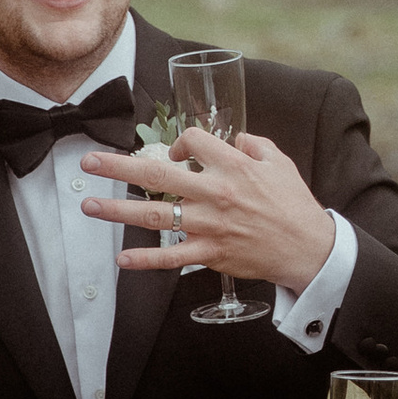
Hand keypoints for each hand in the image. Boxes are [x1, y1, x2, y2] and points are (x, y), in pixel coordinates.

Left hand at [80, 130, 334, 297]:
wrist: (308, 248)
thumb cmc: (295, 205)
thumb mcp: (280, 163)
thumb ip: (254, 145)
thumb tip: (233, 139)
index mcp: (233, 166)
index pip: (191, 142)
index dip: (180, 142)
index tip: (179, 152)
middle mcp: (215, 193)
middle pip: (157, 173)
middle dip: (118, 166)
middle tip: (90, 161)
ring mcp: (209, 225)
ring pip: (155, 214)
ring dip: (118, 210)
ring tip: (90, 205)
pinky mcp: (210, 253)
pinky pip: (171, 257)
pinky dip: (146, 259)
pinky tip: (122, 258)